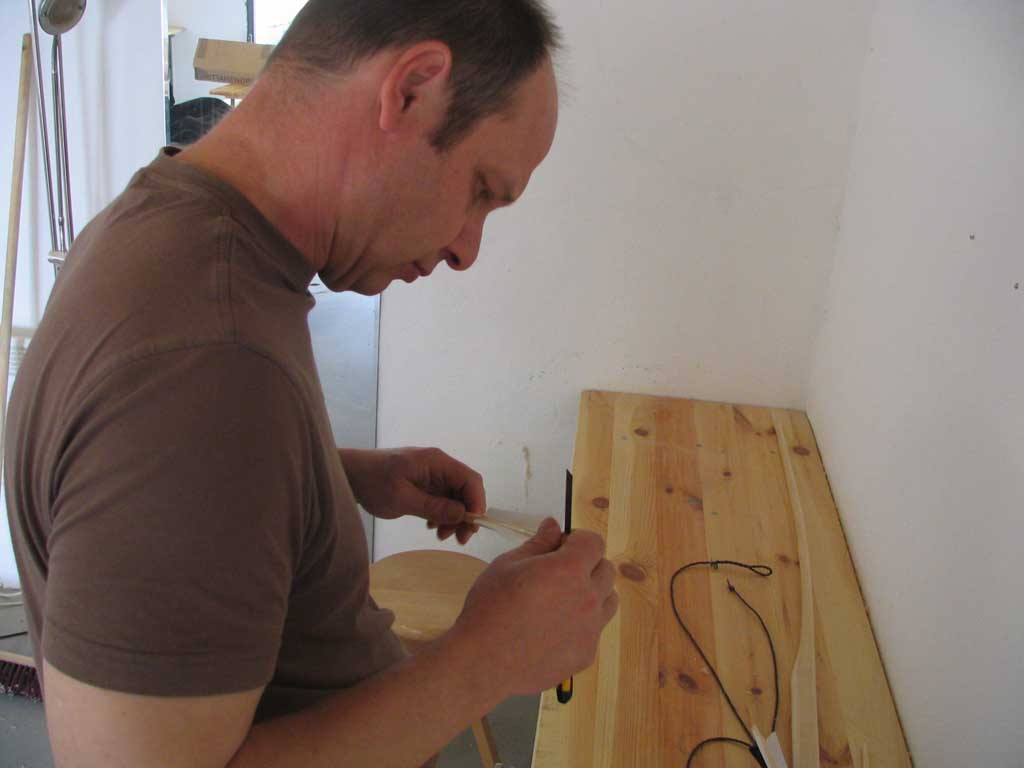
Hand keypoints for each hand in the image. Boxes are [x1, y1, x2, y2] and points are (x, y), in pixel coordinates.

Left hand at [339, 447, 484, 544]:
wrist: (348, 474)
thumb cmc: (372, 482)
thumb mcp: (402, 498)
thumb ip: (434, 507)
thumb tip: (462, 514)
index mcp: (436, 462)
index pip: (470, 479)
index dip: (477, 502)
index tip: (472, 525)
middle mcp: (438, 466)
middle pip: (465, 489)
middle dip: (466, 514)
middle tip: (459, 538)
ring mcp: (430, 475)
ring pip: (454, 497)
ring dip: (454, 517)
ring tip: (442, 536)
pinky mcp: (423, 484)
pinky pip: (442, 499)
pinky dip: (442, 514)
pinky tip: (432, 527)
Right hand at [451, 518, 618, 697]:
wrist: (484, 661)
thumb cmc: (490, 609)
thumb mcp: (507, 565)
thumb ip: (538, 543)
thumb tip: (553, 526)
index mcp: (569, 570)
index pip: (595, 543)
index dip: (579, 540)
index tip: (562, 546)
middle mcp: (587, 598)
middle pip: (607, 570)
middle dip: (587, 564)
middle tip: (560, 572)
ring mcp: (590, 629)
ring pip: (608, 600)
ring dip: (593, 592)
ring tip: (563, 599)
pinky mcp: (586, 654)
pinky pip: (596, 630)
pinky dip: (583, 623)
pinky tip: (555, 628)